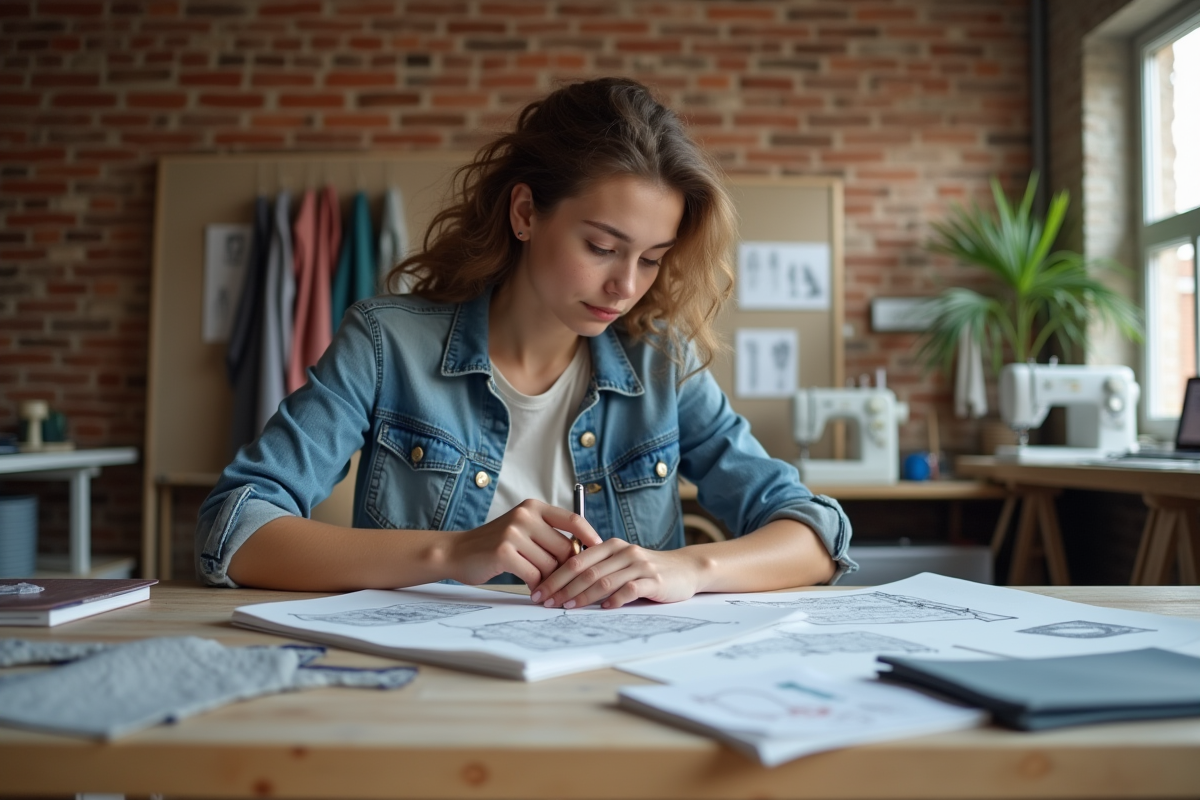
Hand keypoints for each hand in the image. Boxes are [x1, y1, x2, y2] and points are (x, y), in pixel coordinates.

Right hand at [441, 499, 602, 587]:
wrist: (457, 552)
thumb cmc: (494, 545)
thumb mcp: (522, 529)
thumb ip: (548, 536)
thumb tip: (583, 554)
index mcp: (533, 508)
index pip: (573, 519)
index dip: (589, 536)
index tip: (599, 551)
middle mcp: (525, 516)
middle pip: (565, 548)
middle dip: (566, 570)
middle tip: (564, 583)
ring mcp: (514, 533)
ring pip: (550, 565)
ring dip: (550, 581)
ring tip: (544, 588)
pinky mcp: (504, 552)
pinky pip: (534, 575)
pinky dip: (537, 586)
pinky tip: (534, 590)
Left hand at [530, 539, 705, 609]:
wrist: (685, 569)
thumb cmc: (646, 570)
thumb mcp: (620, 563)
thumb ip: (597, 569)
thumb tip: (562, 587)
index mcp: (611, 546)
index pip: (576, 560)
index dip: (555, 576)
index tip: (539, 591)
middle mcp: (623, 552)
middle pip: (586, 570)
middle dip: (563, 587)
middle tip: (546, 602)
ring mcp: (639, 565)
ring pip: (604, 580)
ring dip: (583, 595)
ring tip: (568, 607)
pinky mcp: (653, 580)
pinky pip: (630, 589)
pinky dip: (615, 599)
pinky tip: (603, 608)